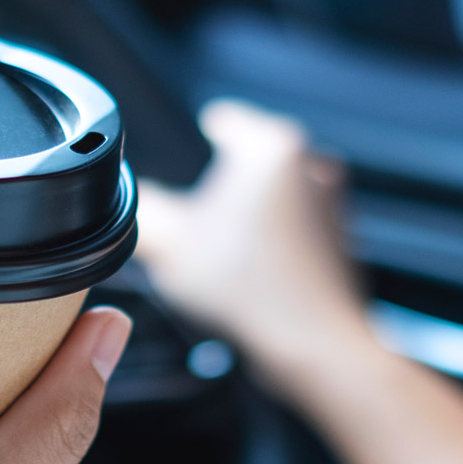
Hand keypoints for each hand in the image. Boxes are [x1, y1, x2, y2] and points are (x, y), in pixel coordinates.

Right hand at [137, 100, 371, 373]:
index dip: (204, 129)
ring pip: (274, 197)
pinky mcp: (341, 240)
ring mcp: (332, 204)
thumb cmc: (250, 291)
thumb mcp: (169, 245)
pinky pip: (293, 229)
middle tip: (197, 221)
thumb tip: (121, 201)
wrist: (314, 344)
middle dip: (223, 185)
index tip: (202, 133)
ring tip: (222, 253)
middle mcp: (311, 165)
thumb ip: (140, 209)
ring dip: (249, 216)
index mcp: (271, 147)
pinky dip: (273, 243)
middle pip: (251, 161)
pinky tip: (252, 274)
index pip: (227, 119)